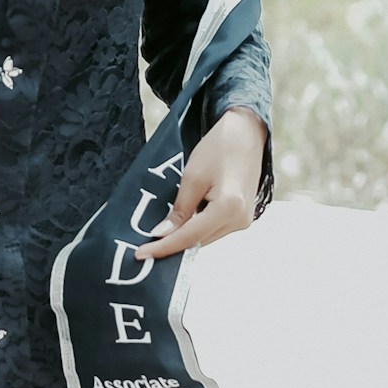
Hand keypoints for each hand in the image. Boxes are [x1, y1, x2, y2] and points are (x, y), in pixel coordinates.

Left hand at [135, 107, 266, 261]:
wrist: (246, 132)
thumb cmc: (220, 147)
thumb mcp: (193, 177)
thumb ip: (179, 210)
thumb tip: (162, 233)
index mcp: (229, 208)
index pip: (190, 236)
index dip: (164, 247)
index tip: (142, 254)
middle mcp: (240, 219)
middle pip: (199, 240)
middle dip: (172, 244)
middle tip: (145, 247)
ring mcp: (244, 219)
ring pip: (206, 237)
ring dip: (184, 237)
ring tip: (159, 236)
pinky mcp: (242, 216)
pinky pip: (213, 229)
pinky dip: (196, 228)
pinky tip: (180, 224)